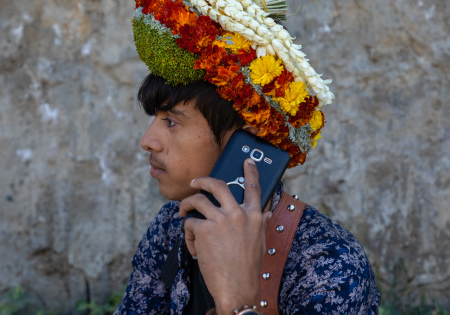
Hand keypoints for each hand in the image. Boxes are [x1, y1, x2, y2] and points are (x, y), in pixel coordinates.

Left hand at [179, 159, 271, 313]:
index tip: (247, 160)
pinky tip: (195, 248)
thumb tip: (267, 214)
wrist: (237, 288)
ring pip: (197, 200)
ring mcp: (221, 220)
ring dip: (186, 206)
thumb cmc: (247, 268)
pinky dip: (189, 235)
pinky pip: (190, 223)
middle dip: (203, 180)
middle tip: (195, 182)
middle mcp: (239, 214)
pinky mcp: (205, 229)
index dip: (250, 172)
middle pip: (217, 185)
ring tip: (182, 213)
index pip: (254, 188)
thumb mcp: (260, 242)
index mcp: (255, 216)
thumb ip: (260, 224)